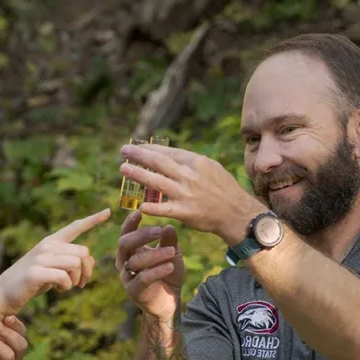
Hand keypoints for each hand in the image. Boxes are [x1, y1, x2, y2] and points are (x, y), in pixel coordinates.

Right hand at [0, 208, 111, 314]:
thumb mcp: (50, 268)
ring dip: (77, 280)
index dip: (93, 220)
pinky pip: (65, 277)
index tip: (108, 211)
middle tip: (80, 283)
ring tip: (66, 286)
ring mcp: (40, 258)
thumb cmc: (29, 283)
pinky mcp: (36, 272)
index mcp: (50, 242)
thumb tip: (89, 261)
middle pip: (83, 252)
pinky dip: (66, 286)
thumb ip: (67, 261)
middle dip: (87, 270)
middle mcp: (46, 246)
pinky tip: (58, 289)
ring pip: (76, 263)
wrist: (2, 294)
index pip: (74, 227)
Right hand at [117, 210, 185, 322]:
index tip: (140, 211)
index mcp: (130, 251)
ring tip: (172, 252)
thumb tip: (168, 226)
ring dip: (155, 254)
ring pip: (135, 261)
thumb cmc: (167, 274)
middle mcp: (124, 262)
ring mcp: (127, 277)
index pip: (126, 233)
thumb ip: (169, 241)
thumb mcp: (172, 254)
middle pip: (124, 244)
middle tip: (158, 231)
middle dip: (141, 236)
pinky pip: (143, 278)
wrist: (169, 302)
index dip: (130, 222)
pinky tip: (170, 266)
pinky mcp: (134, 291)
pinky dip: (157, 271)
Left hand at [121, 143, 267, 244]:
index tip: (136, 146)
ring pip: (157, 182)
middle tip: (123, 151)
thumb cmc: (224, 189)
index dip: (150, 149)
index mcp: (196, 162)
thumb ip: (190, 162)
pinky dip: (152, 207)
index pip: (168, 152)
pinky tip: (140, 205)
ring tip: (123, 169)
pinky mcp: (185, 212)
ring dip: (138, 175)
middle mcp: (189, 176)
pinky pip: (164, 209)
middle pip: (159, 163)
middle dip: (139, 155)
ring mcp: (186, 194)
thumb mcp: (211, 167)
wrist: (236, 213)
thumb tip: (170, 156)